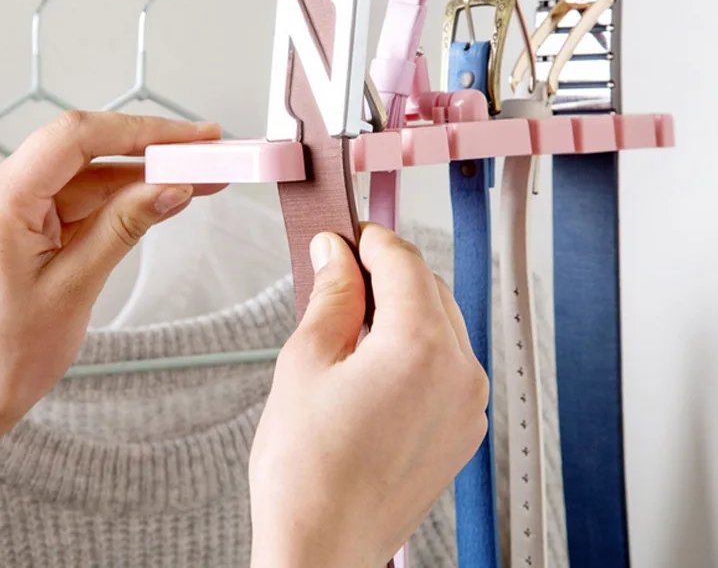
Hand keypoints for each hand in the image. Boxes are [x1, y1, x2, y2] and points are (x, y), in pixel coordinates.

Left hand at [0, 111, 222, 460]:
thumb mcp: (73, 289)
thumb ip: (123, 228)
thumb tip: (170, 188)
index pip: (75, 139)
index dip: (140, 131)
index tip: (191, 139)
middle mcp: (3, 196)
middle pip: (88, 151)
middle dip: (152, 150)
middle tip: (207, 153)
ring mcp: (18, 209)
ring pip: (92, 174)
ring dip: (146, 176)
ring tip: (199, 177)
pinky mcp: (32, 225)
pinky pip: (85, 199)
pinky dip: (126, 199)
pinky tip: (163, 197)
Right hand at [249, 224, 488, 567]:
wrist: (321, 553)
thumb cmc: (306, 473)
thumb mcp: (305, 362)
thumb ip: (330, 295)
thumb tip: (334, 255)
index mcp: (421, 348)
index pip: (403, 262)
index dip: (369, 240)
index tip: (344, 237)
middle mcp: (460, 372)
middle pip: (428, 288)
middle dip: (385, 273)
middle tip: (339, 274)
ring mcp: (468, 404)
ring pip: (442, 323)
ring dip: (402, 307)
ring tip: (352, 320)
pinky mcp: (464, 429)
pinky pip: (448, 363)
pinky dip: (417, 345)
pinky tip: (375, 359)